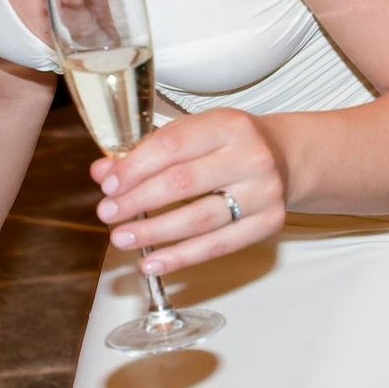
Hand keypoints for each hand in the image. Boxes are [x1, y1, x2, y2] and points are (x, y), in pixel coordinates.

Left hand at [96, 105, 286, 272]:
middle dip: (138, 201)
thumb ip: (148, 150)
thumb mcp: (192, 133)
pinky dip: (180, 258)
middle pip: (183, 183)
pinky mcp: (269, 223)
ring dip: (155, 232)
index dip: (135, 167)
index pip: (173, 145)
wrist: (285, 157)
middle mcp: (250, 157)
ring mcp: (263, 192)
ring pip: (200, 219)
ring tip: (121, 239)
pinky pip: (218, 246)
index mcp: (228, 125)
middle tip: (107, 213)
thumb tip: (103, 174)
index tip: (109, 185)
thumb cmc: (228, 144)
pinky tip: (151, 262)